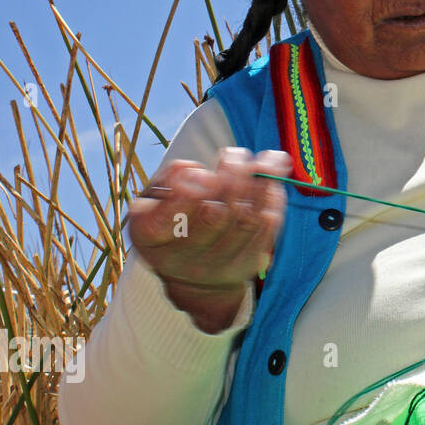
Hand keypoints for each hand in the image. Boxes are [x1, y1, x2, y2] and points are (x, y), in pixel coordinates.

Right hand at [127, 148, 292, 333]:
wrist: (192, 270)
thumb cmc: (172, 217)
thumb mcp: (158, 196)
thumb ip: (172, 178)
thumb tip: (196, 170)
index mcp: (150, 236)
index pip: (165, 219)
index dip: (187, 196)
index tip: (206, 173)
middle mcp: (182, 258)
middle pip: (214, 217)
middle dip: (232, 178)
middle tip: (239, 154)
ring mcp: (216, 267)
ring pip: (246, 222)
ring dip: (261, 185)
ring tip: (270, 159)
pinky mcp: (246, 266)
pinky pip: (266, 231)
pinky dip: (273, 202)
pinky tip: (274, 180)